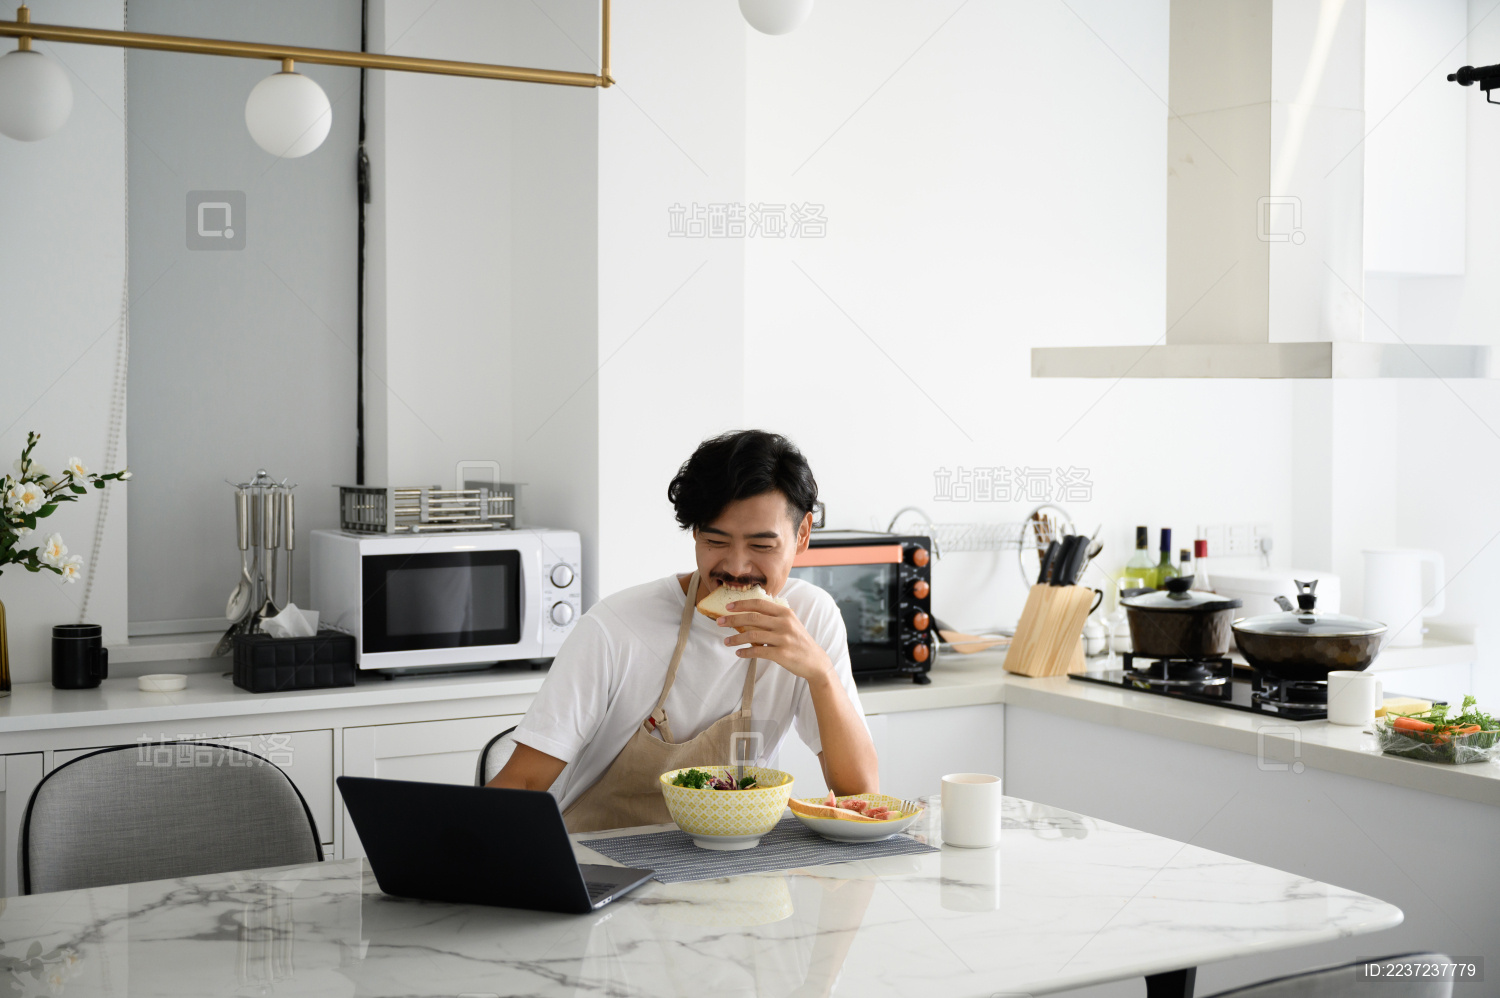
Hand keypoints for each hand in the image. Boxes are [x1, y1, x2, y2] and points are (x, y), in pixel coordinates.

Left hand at [717, 599, 833, 684]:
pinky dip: (745, 652)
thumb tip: (749, 613)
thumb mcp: (790, 623)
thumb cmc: (798, 641)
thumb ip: (773, 617)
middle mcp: (784, 623)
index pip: (759, 603)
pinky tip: (738, 653)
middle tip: (719, 622)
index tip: (727, 607)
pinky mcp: (781, 654)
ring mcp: (783, 638)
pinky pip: (758, 651)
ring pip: (752, 635)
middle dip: (733, 619)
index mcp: (785, 613)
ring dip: (736, 638)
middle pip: (752, 618)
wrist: (815, 661)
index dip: (741, 604)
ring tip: (726, 641)